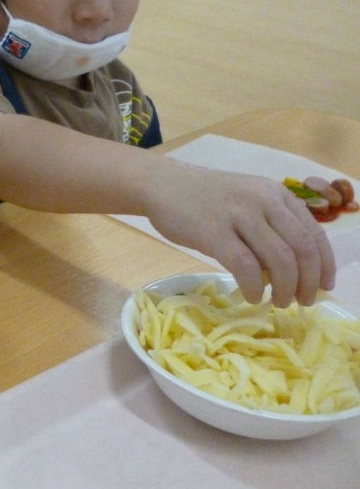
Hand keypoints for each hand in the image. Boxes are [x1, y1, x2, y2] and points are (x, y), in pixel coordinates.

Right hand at [146, 166, 334, 306]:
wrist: (162, 185)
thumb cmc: (204, 199)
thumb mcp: (246, 202)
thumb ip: (269, 227)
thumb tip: (289, 270)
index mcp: (276, 194)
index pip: (314, 233)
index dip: (325, 265)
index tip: (325, 287)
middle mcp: (263, 200)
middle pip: (302, 249)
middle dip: (308, 282)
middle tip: (303, 302)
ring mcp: (238, 214)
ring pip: (279, 259)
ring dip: (285, 288)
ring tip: (279, 302)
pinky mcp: (213, 231)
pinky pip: (245, 265)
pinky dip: (254, 287)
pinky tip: (252, 296)